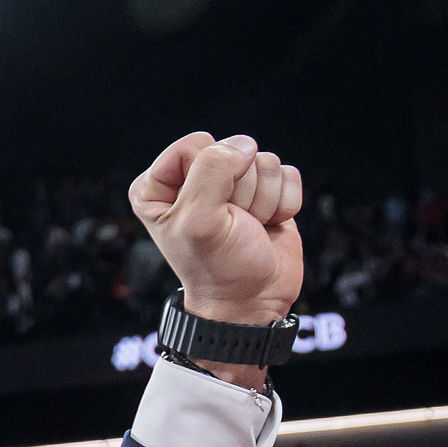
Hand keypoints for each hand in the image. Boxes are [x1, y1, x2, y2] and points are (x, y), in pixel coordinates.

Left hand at [127, 131, 306, 377]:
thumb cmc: (217, 266)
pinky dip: (283, 204)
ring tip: (247, 228)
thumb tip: (244, 145)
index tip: (208, 213)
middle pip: (234, 151)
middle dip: (240, 191)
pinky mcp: (267, 192)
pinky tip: (267, 226)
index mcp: (159, 186)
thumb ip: (213, 170)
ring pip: (265, 161)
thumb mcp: (199, 219)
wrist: (252, 301)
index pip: (194, 145)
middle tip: (232, 225)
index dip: (209, 176)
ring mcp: (233, 185)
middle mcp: (194, 179)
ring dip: (262, 201)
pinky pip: (288, 174)